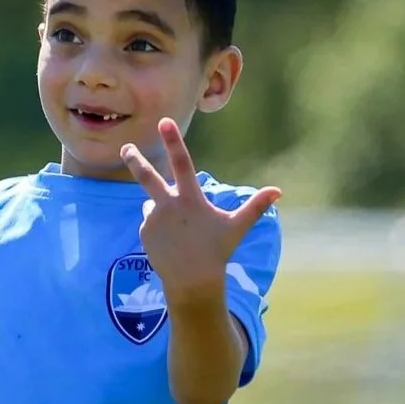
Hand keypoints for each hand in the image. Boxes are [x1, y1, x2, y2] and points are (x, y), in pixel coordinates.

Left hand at [120, 119, 279, 303]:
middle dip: (135, 159)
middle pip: (146, 176)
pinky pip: (150, 222)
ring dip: (162, 209)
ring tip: (179, 231)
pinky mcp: (145, 233)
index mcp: (190, 198)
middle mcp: (168, 204)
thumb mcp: (237, 227)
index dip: (173, 140)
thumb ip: (255, 206)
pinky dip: (159, 227)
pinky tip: (171, 242)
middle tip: (125, 148)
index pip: (181, 162)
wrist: (192, 281)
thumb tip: (278, 192)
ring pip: (154, 204)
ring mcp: (153, 219)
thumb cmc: (217, 251)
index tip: (163, 121)